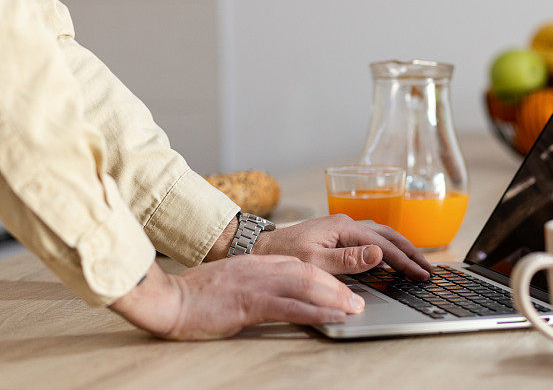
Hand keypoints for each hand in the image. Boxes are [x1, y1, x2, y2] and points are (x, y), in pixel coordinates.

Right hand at [111, 256, 363, 339]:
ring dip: (334, 297)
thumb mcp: (229, 279)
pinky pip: (290, 307)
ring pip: (306, 285)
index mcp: (256, 263)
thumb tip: (271, 292)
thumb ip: (252, 280)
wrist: (167, 298)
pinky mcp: (250, 304)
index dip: (324, 276)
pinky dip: (315, 311)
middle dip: (337, 286)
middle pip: (310, 272)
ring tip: (354, 308)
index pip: (299, 265)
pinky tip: (331, 317)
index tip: (340, 286)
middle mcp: (261, 269)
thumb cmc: (194, 294)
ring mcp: (257, 284)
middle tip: (357, 300)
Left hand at [255, 214, 432, 279]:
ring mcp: (343, 227)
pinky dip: (388, 246)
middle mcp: (346, 223)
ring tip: (418, 262)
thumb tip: (378, 253)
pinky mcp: (339, 234)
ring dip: (401, 247)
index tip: (421, 274)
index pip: (383, 245)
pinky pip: (372, 238)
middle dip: (411, 252)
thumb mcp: (315, 262)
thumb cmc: (284, 256)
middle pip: (388, 235)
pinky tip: (392, 256)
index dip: (405, 261)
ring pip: (382, 234)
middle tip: (429, 269)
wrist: (261, 247)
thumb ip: (348, 260)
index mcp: (343, 228)